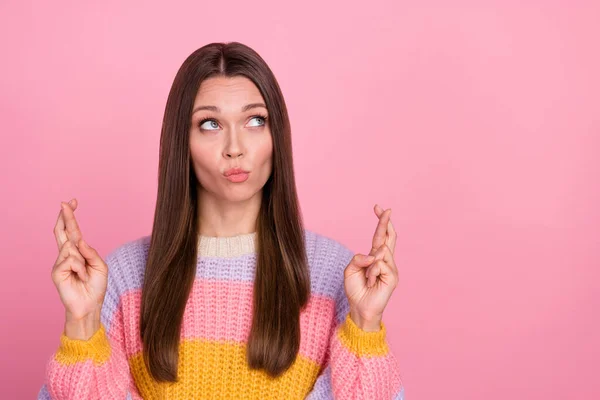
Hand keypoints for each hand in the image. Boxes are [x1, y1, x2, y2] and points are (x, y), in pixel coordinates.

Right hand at [51, 198, 108, 336]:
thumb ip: (90, 252)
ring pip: (71, 247)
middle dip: (65, 216)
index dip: (71, 216)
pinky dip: (80, 268)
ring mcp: (60, 262)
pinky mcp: (56, 271)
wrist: (90, 305)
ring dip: (83, 261)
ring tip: (85, 274)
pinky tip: (80, 278)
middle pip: (62, 231)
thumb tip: (78, 240)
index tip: (73, 201)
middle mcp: (67, 254)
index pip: (73, 230)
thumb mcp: (100, 266)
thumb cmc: (96, 286)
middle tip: (66, 203)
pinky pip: (71, 260)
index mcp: (78, 251)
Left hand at [343, 204, 397, 330]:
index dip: (381, 222)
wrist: (360, 308)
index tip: (378, 207)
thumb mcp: (350, 270)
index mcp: (375, 257)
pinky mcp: (393, 277)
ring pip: (381, 252)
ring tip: (367, 279)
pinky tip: (371, 283)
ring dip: (368, 265)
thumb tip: (373, 254)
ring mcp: (391, 268)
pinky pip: (379, 265)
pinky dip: (371, 273)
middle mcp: (385, 260)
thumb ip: (358, 258)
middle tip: (385, 209)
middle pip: (389, 237)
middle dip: (385, 222)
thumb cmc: (356, 289)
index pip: (380, 236)